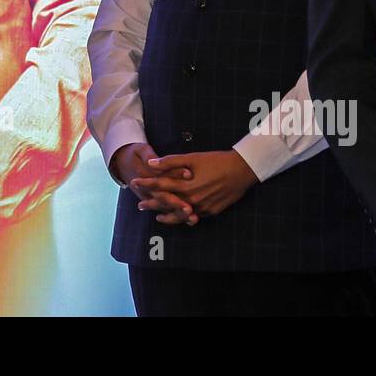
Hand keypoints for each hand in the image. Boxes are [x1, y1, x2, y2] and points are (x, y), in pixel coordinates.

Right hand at [112, 142, 196, 224]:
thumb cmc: (135, 155)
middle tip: (190, 206)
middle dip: (177, 202)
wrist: (124, 165)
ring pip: (164, 208)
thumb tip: (152, 162)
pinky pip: (166, 212)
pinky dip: (178, 217)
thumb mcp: (140, 150)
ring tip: (192, 216)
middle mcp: (146, 189)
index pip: (160, 175)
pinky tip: (191, 220)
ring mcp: (149, 198)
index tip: (189, 174)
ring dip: (178, 213)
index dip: (175, 173)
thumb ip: (148, 156)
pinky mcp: (154, 202)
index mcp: (143, 174)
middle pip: (163, 197)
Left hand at [134, 150, 258, 220]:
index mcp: (185, 185)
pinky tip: (179, 217)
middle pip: (166, 203)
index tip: (134, 182)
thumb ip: (170, 162)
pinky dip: (183, 217)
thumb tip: (150, 163)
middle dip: (152, 203)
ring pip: (179, 215)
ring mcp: (201, 208)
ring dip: (166, 215)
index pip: (160, 185)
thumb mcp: (192, 158)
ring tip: (157, 216)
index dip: (146, 184)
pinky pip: (193, 217)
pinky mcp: (210, 212)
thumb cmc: (216, 161)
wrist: (241, 171)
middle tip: (140, 204)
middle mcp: (192, 199)